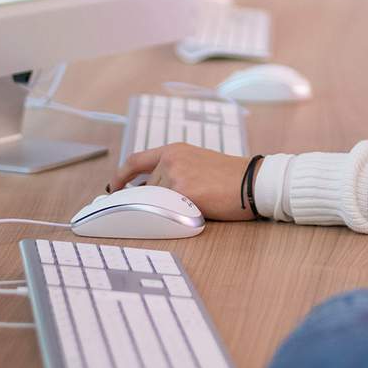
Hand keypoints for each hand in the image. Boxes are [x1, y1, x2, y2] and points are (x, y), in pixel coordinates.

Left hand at [108, 144, 256, 221]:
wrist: (254, 181)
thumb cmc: (232, 177)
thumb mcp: (198, 162)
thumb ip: (174, 171)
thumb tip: (151, 189)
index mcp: (174, 150)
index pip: (135, 160)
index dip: (120, 176)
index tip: (114, 187)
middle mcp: (171, 161)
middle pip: (146, 187)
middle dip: (152, 200)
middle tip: (163, 208)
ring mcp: (175, 177)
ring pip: (156, 201)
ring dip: (167, 208)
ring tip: (193, 205)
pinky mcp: (182, 195)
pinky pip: (167, 211)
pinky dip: (173, 217)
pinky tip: (191, 214)